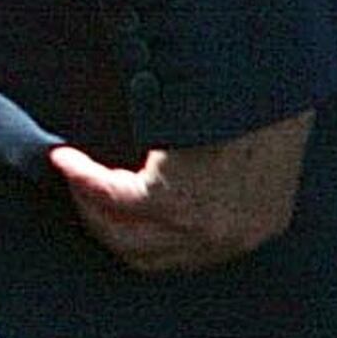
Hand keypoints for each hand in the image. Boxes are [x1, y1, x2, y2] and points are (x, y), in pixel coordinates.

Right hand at [49, 111, 307, 272]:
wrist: (271, 81)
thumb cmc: (270, 103)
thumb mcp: (267, 151)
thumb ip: (236, 174)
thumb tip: (203, 170)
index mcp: (261, 224)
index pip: (191, 253)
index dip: (148, 231)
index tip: (120, 208)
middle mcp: (231, 238)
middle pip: (147, 256)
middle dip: (107, 227)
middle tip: (84, 198)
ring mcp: (199, 226)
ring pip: (120, 236)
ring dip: (88, 205)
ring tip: (70, 174)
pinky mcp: (168, 200)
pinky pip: (107, 195)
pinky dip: (81, 175)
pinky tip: (65, 157)